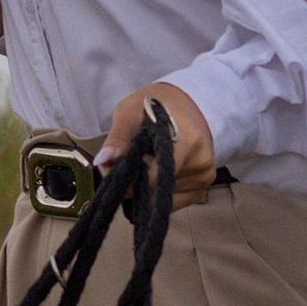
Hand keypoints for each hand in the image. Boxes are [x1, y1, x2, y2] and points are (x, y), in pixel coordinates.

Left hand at [97, 83, 216, 208]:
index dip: (128, 180)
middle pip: (156, 191)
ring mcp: (203, 177)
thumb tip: (103, 162)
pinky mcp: (202, 188)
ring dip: (146, 188)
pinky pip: (171, 202)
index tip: (116, 169)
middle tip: (129, 163)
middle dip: (135, 184)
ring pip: (160, 199)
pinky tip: (156, 173)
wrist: (188, 102)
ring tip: (146, 162)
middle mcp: (200, 163)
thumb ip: (118, 138)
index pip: (152, 179)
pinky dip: (157, 193)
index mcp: (187, 142)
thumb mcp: (130, 110)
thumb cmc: (156, 105)